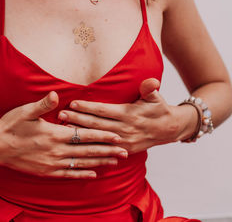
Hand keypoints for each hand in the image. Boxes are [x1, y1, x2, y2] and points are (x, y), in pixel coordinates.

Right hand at [0, 91, 127, 178]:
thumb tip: (56, 94)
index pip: (84, 135)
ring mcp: (51, 163)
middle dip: (108, 150)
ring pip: (82, 164)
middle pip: (88, 151)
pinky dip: (82, 174)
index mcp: (54, 134)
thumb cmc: (10, 125)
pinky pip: (68, 174)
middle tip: (125, 151)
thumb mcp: (25, 111)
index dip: (102, 135)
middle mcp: (56, 151)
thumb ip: (43, 104)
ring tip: (115, 162)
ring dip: (100, 162)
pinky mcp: (46, 171)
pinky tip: (93, 174)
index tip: (117, 135)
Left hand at [57, 78, 196, 153]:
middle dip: (78, 119)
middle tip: (61, 115)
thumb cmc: (158, 109)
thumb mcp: (156, 97)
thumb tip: (152, 81)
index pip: (104, 110)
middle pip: (96, 124)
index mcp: (129, 114)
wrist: (169, 129)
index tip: (73, 103)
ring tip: (63, 127)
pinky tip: (78, 142)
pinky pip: (104, 148)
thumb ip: (149, 89)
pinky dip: (90, 145)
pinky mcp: (124, 150)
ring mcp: (124, 141)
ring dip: (80, 132)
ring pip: (97, 136)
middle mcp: (125, 129)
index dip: (88, 107)